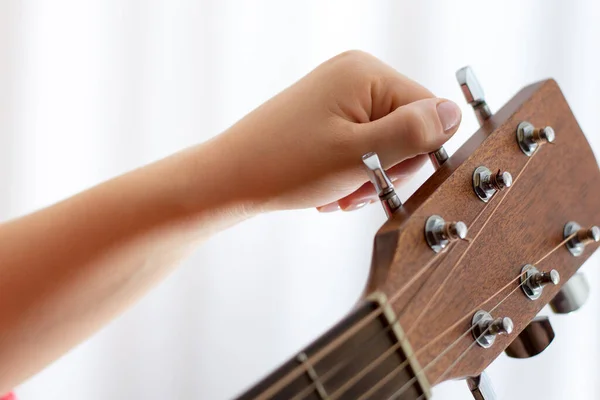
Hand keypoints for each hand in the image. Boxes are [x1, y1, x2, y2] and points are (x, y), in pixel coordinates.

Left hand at [214, 50, 460, 212]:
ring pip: (383, 142)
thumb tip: (455, 113)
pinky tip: (330, 188)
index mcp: (366, 73)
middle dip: (386, 169)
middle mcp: (354, 75)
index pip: (428, 111)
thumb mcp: (359, 156)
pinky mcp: (327, 113)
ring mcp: (338, 94)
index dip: (414, 154)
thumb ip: (413, 134)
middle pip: (406, 128)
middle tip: (354, 192)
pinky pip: (360, 144)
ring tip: (338, 194)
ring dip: (367, 176)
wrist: (230, 179)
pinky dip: (351, 172)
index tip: (382, 181)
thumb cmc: (285, 166)